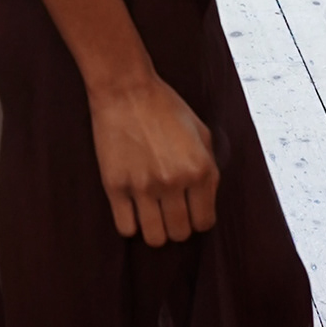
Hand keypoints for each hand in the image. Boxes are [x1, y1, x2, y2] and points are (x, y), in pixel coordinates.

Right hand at [89, 73, 218, 244]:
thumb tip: (207, 199)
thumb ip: (209, 166)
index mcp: (200, 170)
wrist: (125, 88)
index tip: (189, 210)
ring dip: (155, 229)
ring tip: (151, 214)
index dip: (197, 218)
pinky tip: (131, 209)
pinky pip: (126, 228)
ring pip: (155, 238)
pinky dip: (130, 224)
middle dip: (177, 225)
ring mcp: (143, 186)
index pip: (204, 223)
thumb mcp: (201, 131)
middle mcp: (174, 182)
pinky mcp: (115, 185)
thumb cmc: (164, 106)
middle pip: (180, 234)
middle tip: (169, 210)